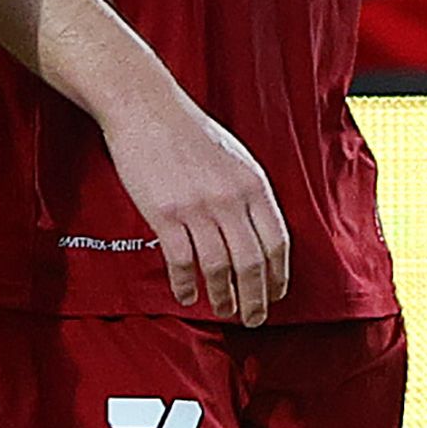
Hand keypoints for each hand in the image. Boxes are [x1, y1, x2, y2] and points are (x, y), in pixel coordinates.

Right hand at [101, 83, 290, 324]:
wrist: (147, 109)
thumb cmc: (191, 133)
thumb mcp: (236, 158)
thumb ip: (249, 195)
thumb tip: (258, 234)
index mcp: (254, 184)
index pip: (277, 242)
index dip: (279, 276)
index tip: (277, 294)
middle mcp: (230, 198)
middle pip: (252, 263)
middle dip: (255, 298)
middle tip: (254, 318)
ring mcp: (197, 208)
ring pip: (218, 268)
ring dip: (222, 297)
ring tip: (222, 310)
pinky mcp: (165, 214)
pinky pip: (181, 261)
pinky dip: (186, 284)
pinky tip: (187, 294)